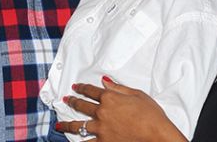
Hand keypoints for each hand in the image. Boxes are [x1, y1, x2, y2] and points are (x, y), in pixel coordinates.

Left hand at [56, 76, 186, 141]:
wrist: (157, 135)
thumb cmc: (151, 115)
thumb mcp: (137, 95)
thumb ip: (118, 88)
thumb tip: (105, 81)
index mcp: (110, 98)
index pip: (92, 90)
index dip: (82, 88)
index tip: (76, 87)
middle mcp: (102, 112)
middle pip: (82, 106)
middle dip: (73, 101)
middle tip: (66, 99)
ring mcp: (101, 129)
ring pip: (79, 125)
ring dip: (67, 124)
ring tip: (59, 125)